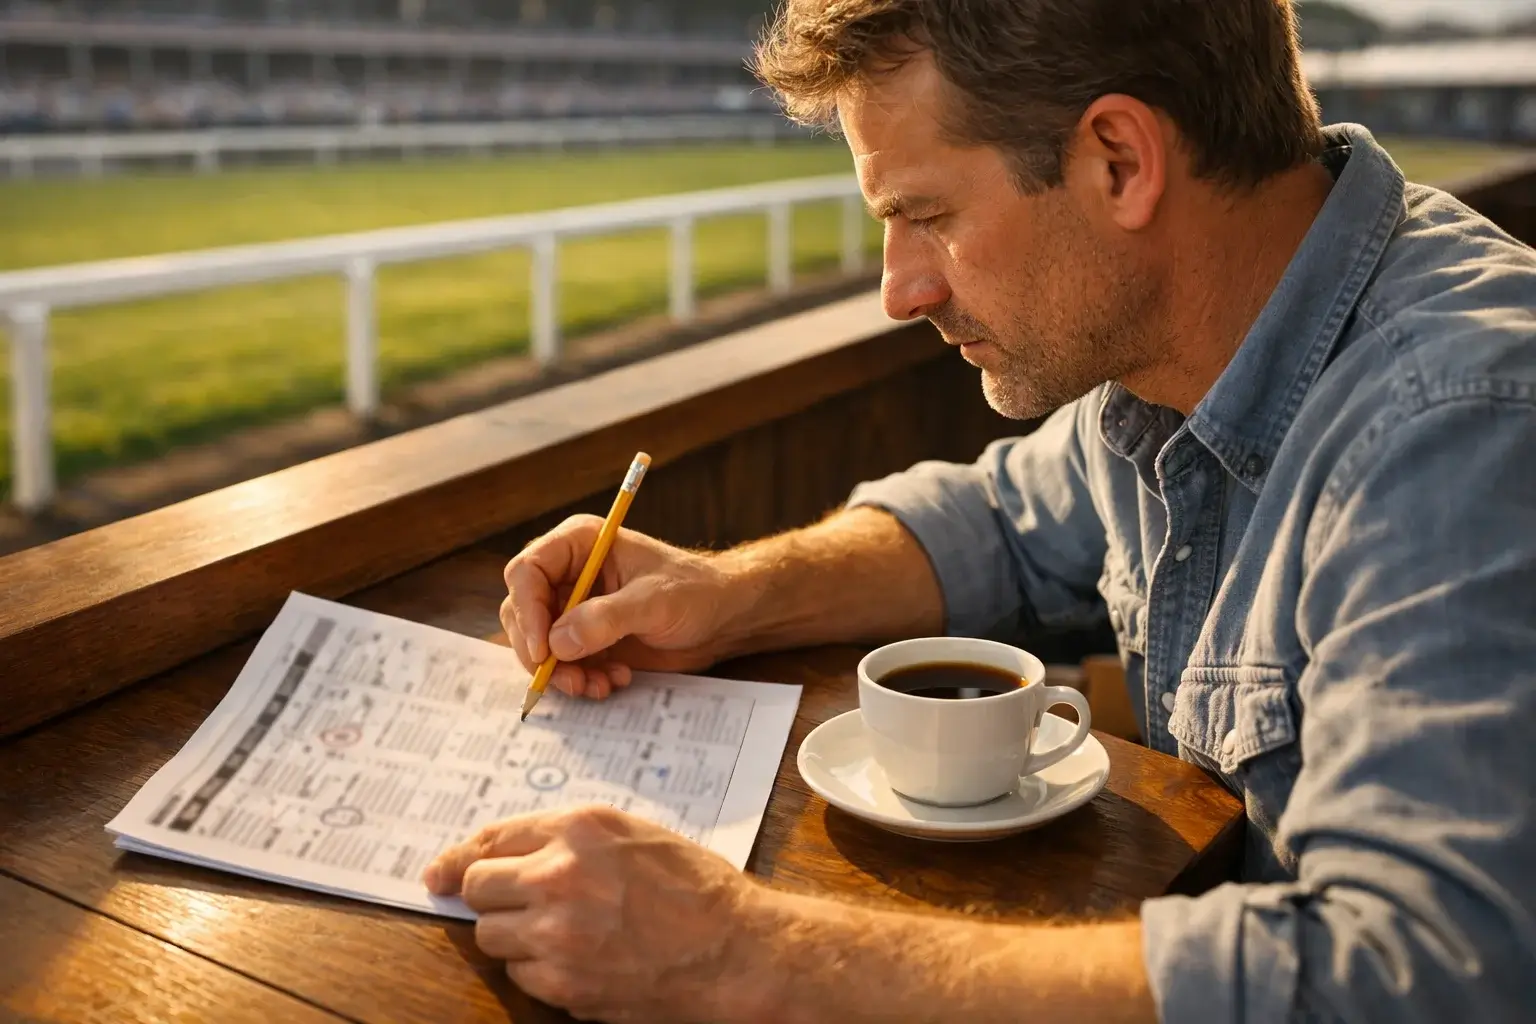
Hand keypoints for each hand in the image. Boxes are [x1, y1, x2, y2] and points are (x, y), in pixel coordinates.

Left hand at [423, 806, 757, 1022]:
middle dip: (487, 896)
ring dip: (513, 934)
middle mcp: (559, 875)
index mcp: (579, 829)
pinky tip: (579, 959)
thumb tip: (510, 851)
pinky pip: (520, 974)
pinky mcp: (562, 981)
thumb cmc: (694, 888)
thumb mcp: (633, 834)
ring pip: (491, 934)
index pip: (492, 838)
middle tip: (509, 905)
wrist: (732, 949)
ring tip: (560, 933)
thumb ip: (570, 837)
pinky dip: (539, 969)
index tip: (441, 871)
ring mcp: (556, 932)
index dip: (462, 856)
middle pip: (477, 886)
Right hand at [501, 515, 752, 698]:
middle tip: (570, 679)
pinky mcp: (584, 638)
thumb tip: (557, 642)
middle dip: (540, 652)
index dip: (527, 611)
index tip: (543, 649)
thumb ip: (607, 619)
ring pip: (537, 644)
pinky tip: (612, 682)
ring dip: (561, 672)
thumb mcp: (655, 601)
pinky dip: (578, 679)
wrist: (722, 618)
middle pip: (521, 612)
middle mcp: (568, 573)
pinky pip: (560, 664)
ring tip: (597, 685)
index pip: (526, 572)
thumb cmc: (695, 592)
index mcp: (579, 544)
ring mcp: (573, 608)